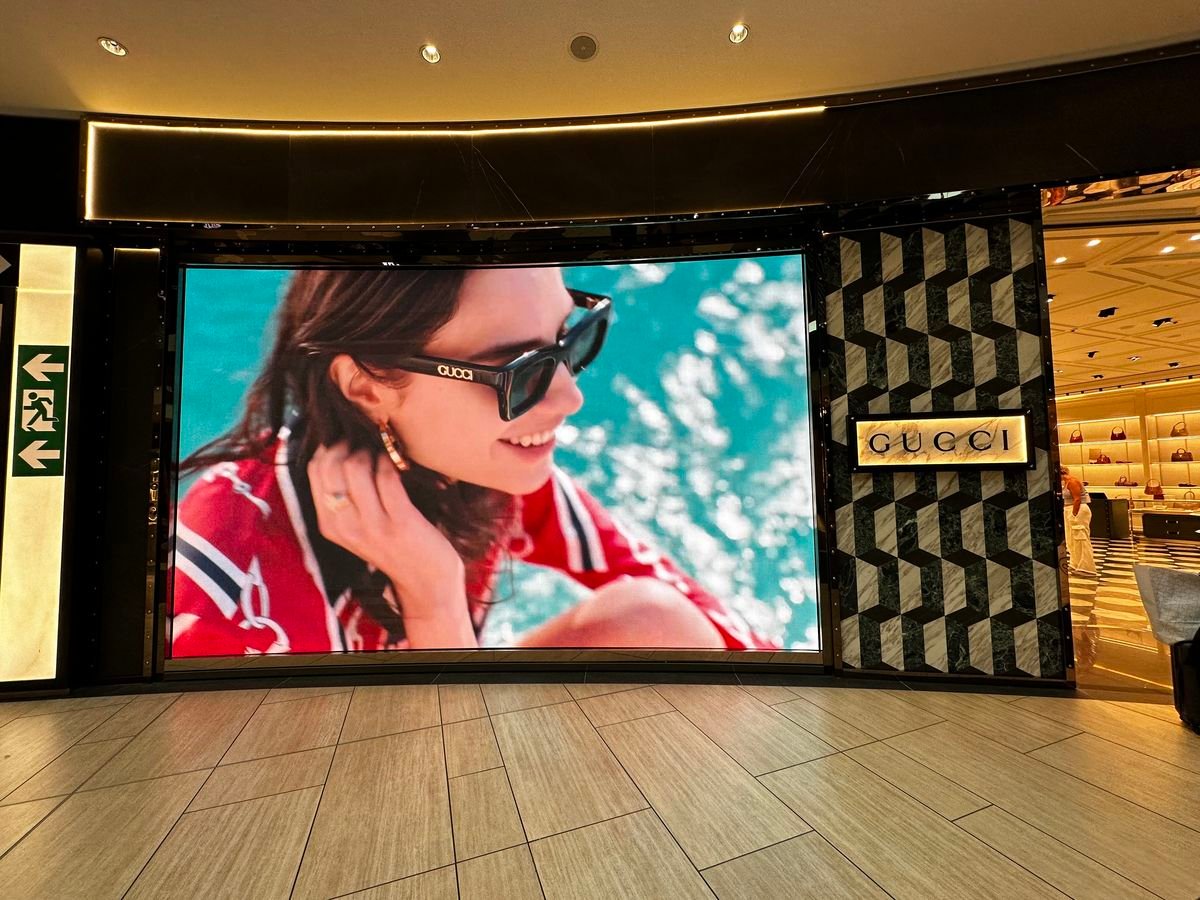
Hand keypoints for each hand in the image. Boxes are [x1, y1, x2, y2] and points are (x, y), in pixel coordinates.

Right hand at [308, 444, 473, 643]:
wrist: (426, 584)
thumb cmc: (395, 547)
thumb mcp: (357, 527)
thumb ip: (345, 497)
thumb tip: (339, 448)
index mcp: (329, 524)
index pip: (315, 470)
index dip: (330, 446)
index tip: (347, 439)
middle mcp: (344, 525)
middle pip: (330, 464)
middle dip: (348, 444)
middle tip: (366, 442)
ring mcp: (371, 525)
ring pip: (355, 466)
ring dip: (371, 451)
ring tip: (383, 454)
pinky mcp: (399, 523)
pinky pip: (387, 476)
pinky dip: (392, 463)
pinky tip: (399, 465)